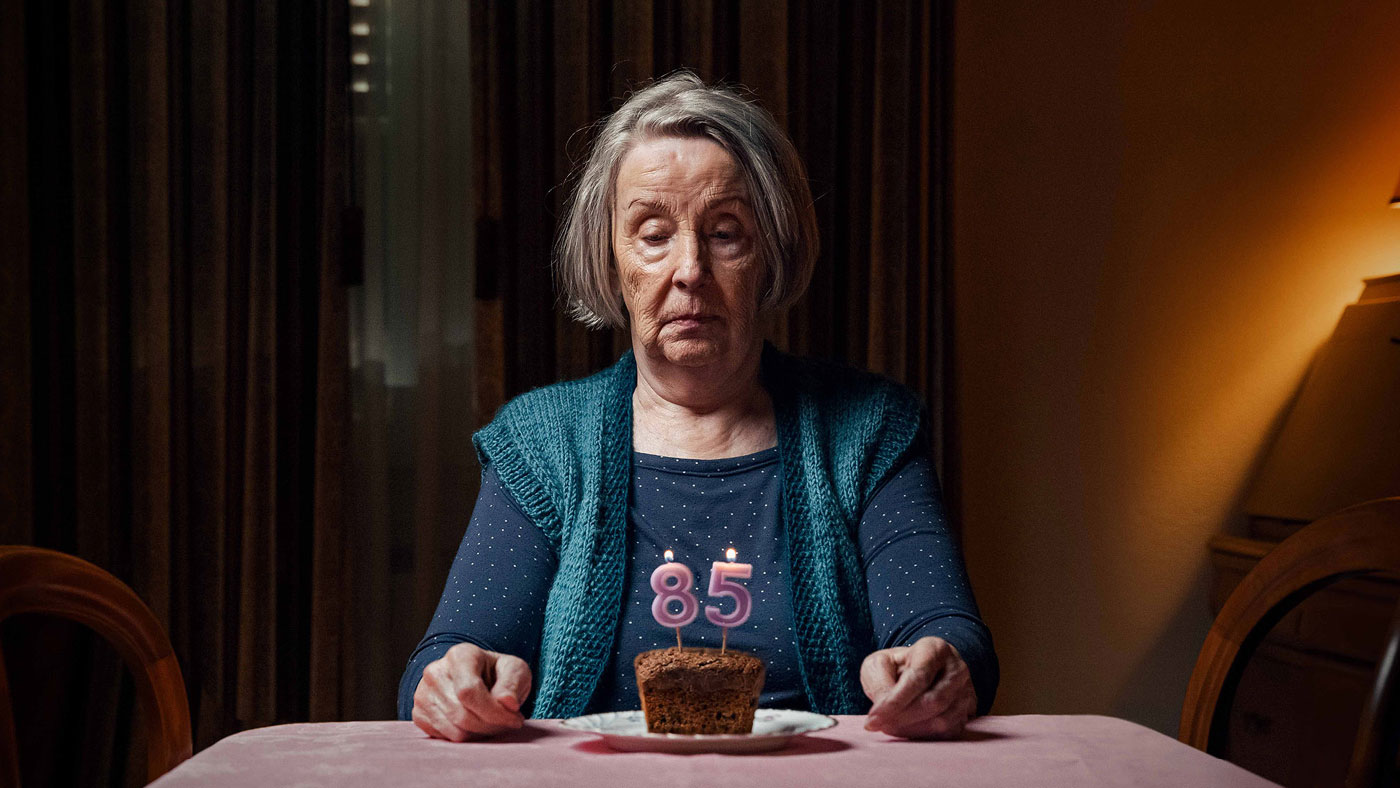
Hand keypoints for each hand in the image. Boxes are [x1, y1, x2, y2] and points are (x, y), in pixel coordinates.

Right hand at [412, 643, 531, 740]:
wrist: (476, 677)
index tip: (515, 719)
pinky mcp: (419, 713)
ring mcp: (422, 693)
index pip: (469, 691)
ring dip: (481, 734)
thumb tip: (508, 703)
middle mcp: (435, 672)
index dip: (494, 712)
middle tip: (508, 724)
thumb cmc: (497, 672)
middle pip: (462, 714)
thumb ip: (513, 683)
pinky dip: (466, 738)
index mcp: (459, 655)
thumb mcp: (515, 669)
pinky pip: (444, 737)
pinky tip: (477, 726)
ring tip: (495, 724)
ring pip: (454, 730)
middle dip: (491, 726)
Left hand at [860, 636, 976, 738]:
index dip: (895, 701)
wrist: (924, 670)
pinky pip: (948, 732)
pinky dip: (924, 736)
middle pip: (932, 702)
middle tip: (879, 725)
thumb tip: (884, 708)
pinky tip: (906, 729)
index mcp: (935, 649)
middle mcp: (956, 669)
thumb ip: (878, 681)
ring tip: (889, 726)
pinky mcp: (967, 712)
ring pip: (942, 721)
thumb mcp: (880, 663)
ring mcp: (965, 692)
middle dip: (901, 718)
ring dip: (911, 730)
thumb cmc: (899, 666)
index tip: (873, 718)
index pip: (918, 677)